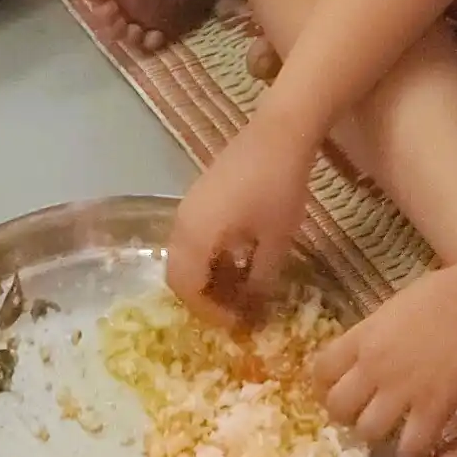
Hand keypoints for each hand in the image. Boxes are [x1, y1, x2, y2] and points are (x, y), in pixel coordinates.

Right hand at [165, 117, 316, 317]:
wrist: (278, 134)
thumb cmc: (278, 189)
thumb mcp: (275, 242)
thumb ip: (259, 281)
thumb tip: (252, 307)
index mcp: (195, 236)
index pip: (186, 288)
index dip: (209, 312)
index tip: (239, 322)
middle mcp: (182, 222)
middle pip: (177, 273)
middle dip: (203, 297)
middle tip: (236, 309)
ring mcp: (188, 205)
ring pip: (184, 254)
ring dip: (206, 276)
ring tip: (241, 286)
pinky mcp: (199, 195)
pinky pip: (192, 236)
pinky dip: (208, 256)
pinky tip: (239, 256)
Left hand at [309, 254, 456, 456]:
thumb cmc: (449, 291)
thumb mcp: (397, 307)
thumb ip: (377, 333)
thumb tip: (368, 351)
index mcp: (365, 333)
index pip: (321, 369)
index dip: (326, 387)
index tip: (337, 393)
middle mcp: (375, 364)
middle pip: (337, 406)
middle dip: (347, 417)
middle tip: (365, 417)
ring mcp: (403, 388)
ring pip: (367, 432)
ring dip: (378, 438)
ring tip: (393, 434)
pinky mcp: (435, 407)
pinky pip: (410, 447)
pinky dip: (413, 455)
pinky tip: (421, 450)